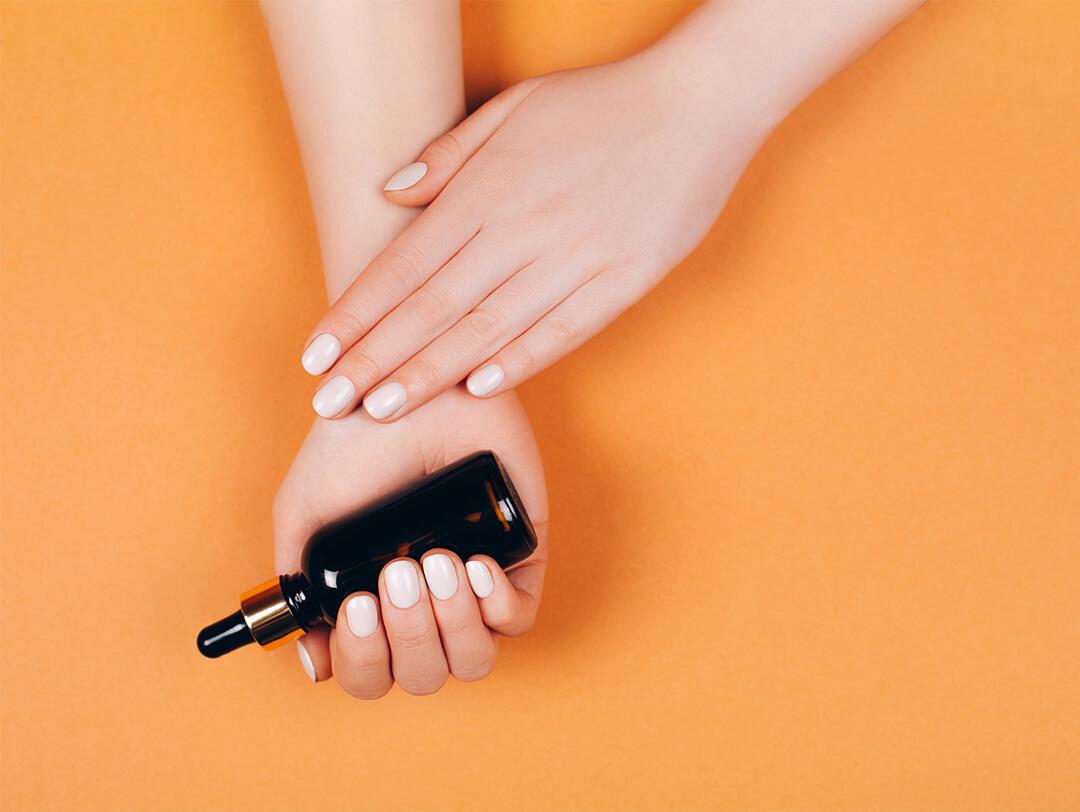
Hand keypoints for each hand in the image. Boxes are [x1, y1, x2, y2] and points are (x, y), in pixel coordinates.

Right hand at [273, 388, 547, 696]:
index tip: (357, 608)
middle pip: (422, 675)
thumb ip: (299, 585)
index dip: (361, 661)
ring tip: (433, 561)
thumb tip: (314, 662)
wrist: (409, 385)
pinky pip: (519, 619)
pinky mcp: (519, 555)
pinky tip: (471, 564)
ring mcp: (472, 583)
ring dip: (448, 624)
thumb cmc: (357, 443)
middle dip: (407, 636)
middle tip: (396, 574)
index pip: (371, 674)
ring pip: (472, 659)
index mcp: (374, 602)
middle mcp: (423, 603)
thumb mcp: (305, 513)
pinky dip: (494, 605)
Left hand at [299, 48, 768, 421]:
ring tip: (384, 408)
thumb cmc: (602, 104)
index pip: (404, 264)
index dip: (356, 313)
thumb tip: (391, 193)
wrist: (700, 106)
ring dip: (431, 373)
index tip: (317, 354)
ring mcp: (576, 258)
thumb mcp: (516, 106)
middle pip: (434, 306)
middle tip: (332, 401)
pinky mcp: (623, 281)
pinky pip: (563, 330)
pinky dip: (520, 361)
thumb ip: (450, 155)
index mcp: (490, 187)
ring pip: (489, 328)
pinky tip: (480, 390)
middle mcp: (524, 227)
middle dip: (376, 359)